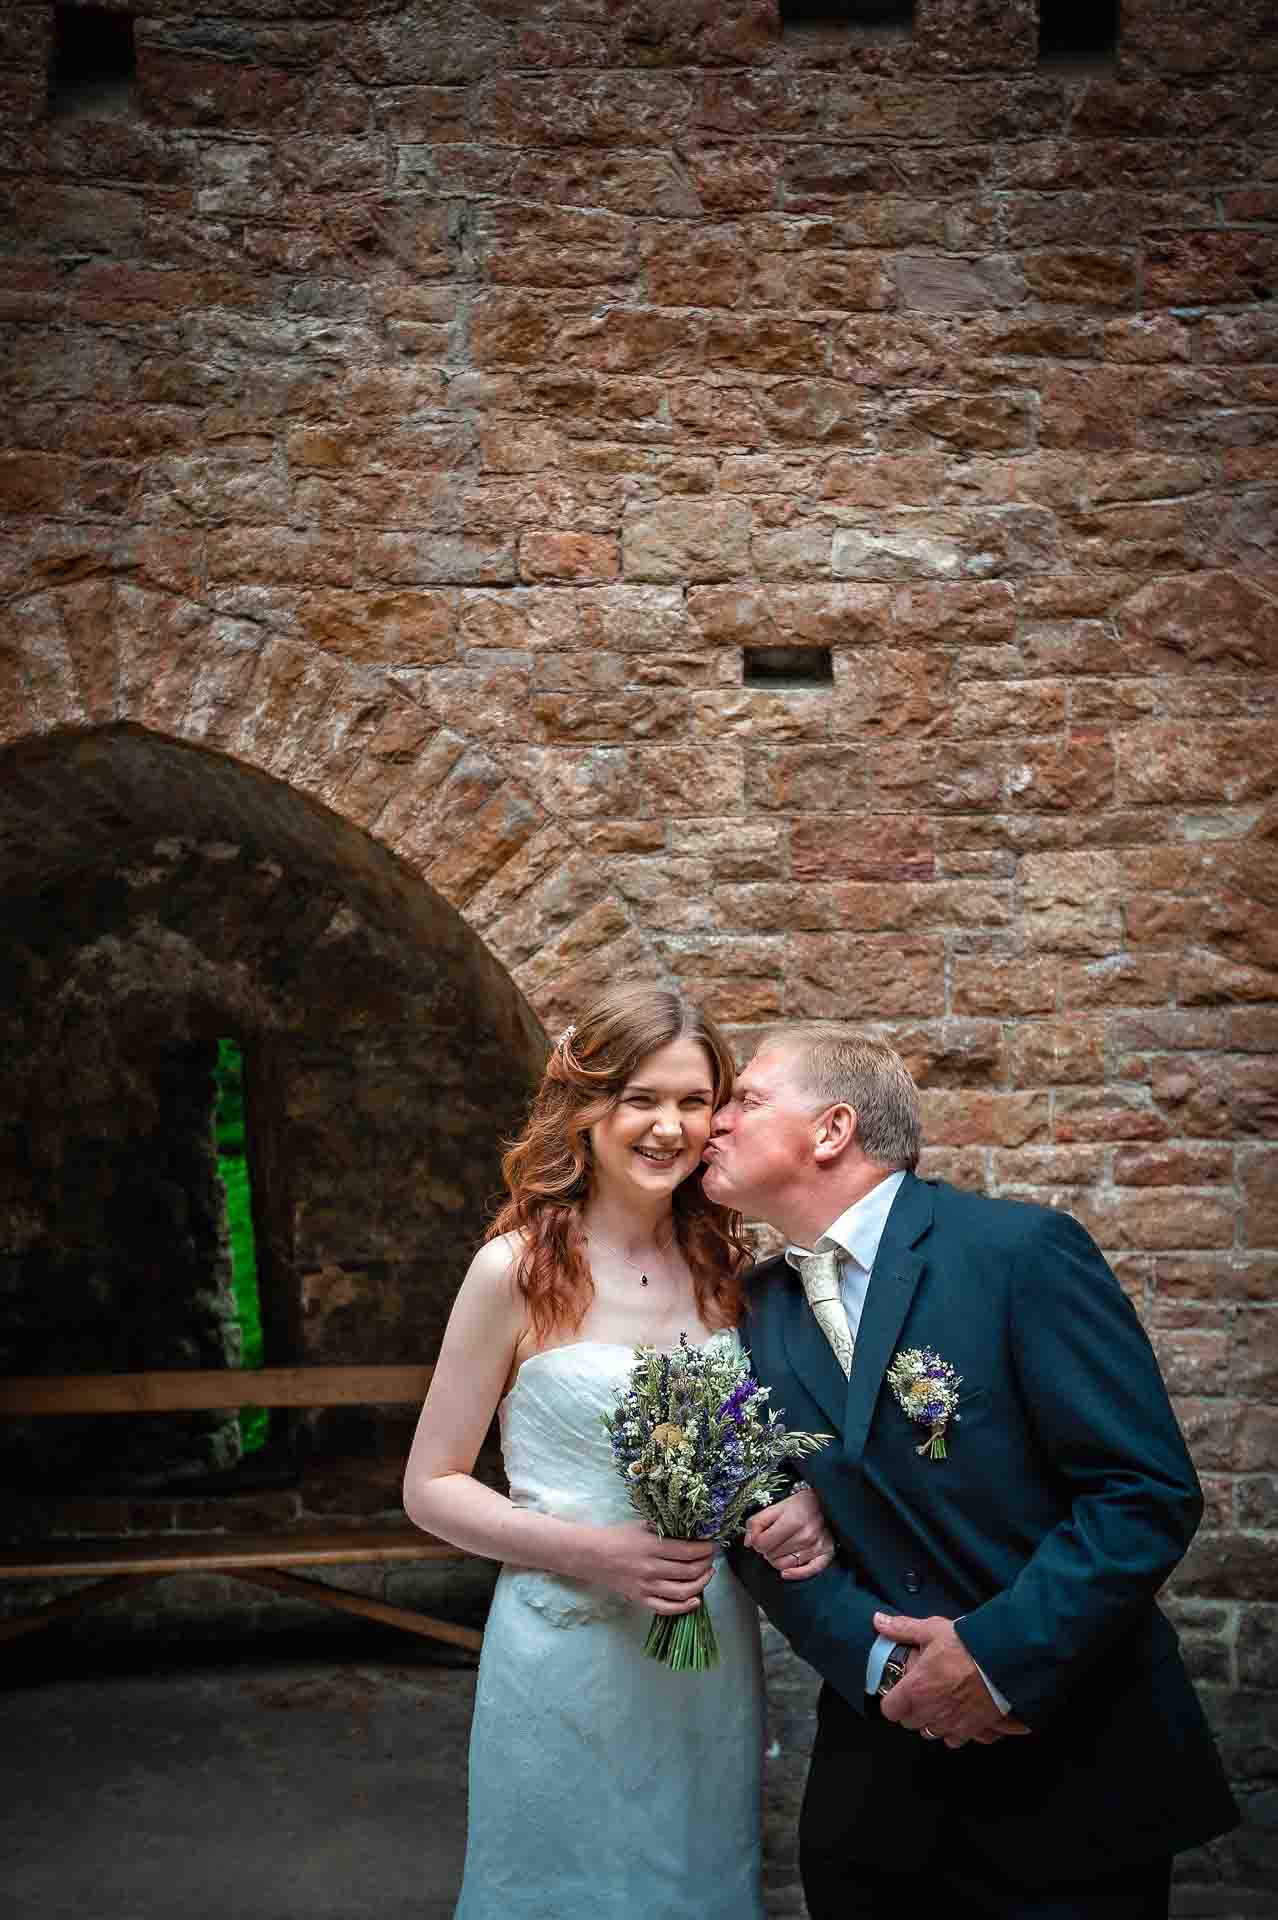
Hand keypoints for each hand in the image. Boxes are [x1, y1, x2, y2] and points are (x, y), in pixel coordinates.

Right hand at [589, 1521, 716, 1613]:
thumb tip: (689, 1529)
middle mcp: (651, 1568)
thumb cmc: (616, 1536)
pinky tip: (696, 1600)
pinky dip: (684, 1607)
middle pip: (689, 1571)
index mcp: (652, 1546)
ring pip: (683, 1591)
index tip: (713, 1545)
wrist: (591, 1555)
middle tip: (711, 1558)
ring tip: (708, 1574)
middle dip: (706, 1564)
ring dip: (701, 1583)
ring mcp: (646, 1587)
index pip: (688, 1551)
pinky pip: (667, 1608)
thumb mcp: (640, 1525)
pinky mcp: (640, 1599)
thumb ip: (663, 1528)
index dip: (705, 1549)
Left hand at [743, 1484, 835, 1580]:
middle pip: (772, 1556)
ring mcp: (817, 1546)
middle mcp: (806, 1535)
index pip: (762, 1543)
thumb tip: (748, 1542)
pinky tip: (786, 1572)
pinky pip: (807, 1572)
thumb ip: (757, 1521)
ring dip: (778, 1559)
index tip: (760, 1537)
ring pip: (785, 1566)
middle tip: (772, 1541)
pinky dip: (794, 1574)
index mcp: (793, 1520)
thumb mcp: (776, 1506)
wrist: (827, 1502)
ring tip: (781, 1549)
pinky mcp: (827, 1554)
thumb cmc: (800, 1504)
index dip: (757, 1541)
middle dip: (768, 1550)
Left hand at [873, 1610, 1031, 1746]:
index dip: (892, 1700)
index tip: (899, 1690)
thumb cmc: (966, 1646)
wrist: (1002, 1662)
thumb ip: (903, 1629)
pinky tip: (957, 1715)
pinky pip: (954, 1740)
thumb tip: (879, 1621)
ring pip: (930, 1733)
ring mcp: (950, 1723)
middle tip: (920, 1692)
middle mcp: (930, 1711)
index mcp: (915, 1689)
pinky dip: (953, 1731)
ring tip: (939, 1703)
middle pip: (909, 1723)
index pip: (890, 1710)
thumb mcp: (931, 1630)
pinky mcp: (971, 1730)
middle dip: (911, 1710)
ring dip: (931, 1721)